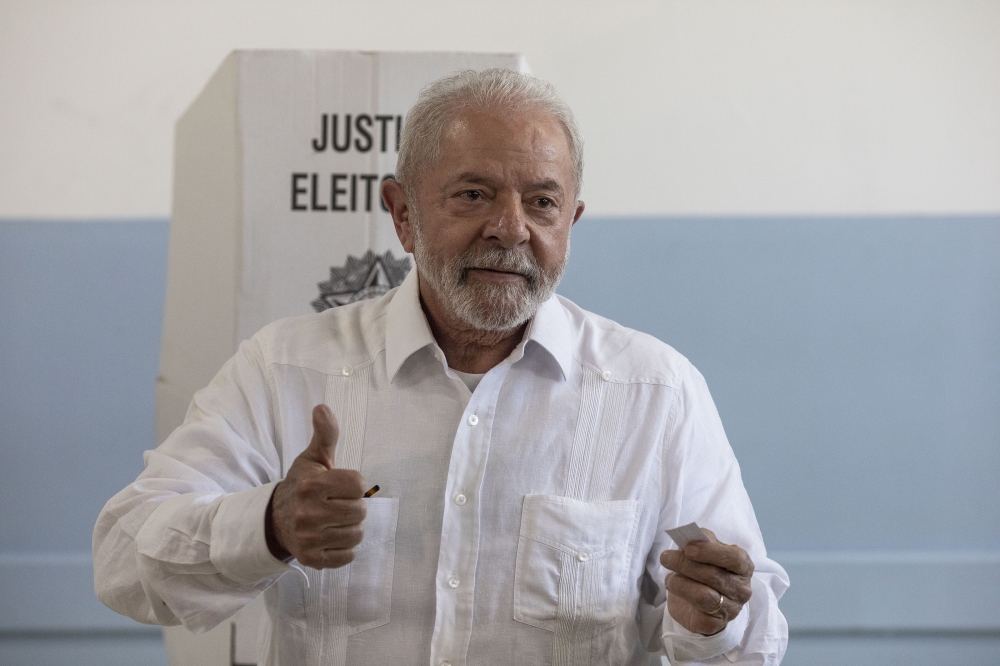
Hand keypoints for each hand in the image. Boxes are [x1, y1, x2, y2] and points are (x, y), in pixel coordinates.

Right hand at [266, 404, 365, 568]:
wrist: (275, 518)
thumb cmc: (302, 484)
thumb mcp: (313, 458)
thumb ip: (325, 434)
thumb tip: (322, 407)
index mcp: (312, 485)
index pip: (359, 485)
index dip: (355, 485)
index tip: (341, 486)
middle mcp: (308, 512)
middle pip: (360, 511)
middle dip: (353, 506)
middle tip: (338, 504)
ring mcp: (309, 538)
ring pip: (356, 534)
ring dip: (351, 527)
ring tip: (336, 520)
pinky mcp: (311, 558)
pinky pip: (347, 556)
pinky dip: (345, 548)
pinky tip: (332, 537)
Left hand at [659, 528, 753, 635]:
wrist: (699, 600)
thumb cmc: (705, 568)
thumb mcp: (706, 550)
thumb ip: (702, 540)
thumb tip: (690, 537)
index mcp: (744, 567)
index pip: (735, 558)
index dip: (711, 552)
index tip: (688, 548)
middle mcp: (742, 589)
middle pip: (713, 576)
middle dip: (685, 564)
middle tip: (665, 557)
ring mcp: (731, 609)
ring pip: (703, 596)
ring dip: (679, 582)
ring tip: (669, 576)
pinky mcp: (716, 624)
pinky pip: (698, 613)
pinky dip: (681, 598)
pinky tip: (675, 589)